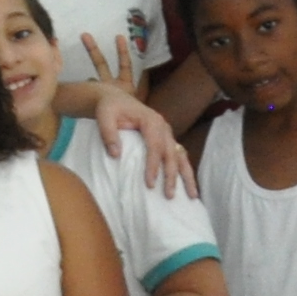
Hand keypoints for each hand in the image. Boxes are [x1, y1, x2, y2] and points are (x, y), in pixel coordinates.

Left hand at [90, 80, 195, 195]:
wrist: (116, 99)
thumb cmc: (109, 108)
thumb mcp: (104, 116)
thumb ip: (108, 134)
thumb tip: (116, 155)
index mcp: (151, 120)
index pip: (155, 146)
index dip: (153, 165)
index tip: (150, 184)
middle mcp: (164, 127)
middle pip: (171, 154)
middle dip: (172, 176)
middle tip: (169, 196)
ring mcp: (167, 134)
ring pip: (181, 156)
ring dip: (187, 176)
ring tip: (192, 196)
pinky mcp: (166, 140)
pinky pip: (178, 156)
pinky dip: (184, 171)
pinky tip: (188, 186)